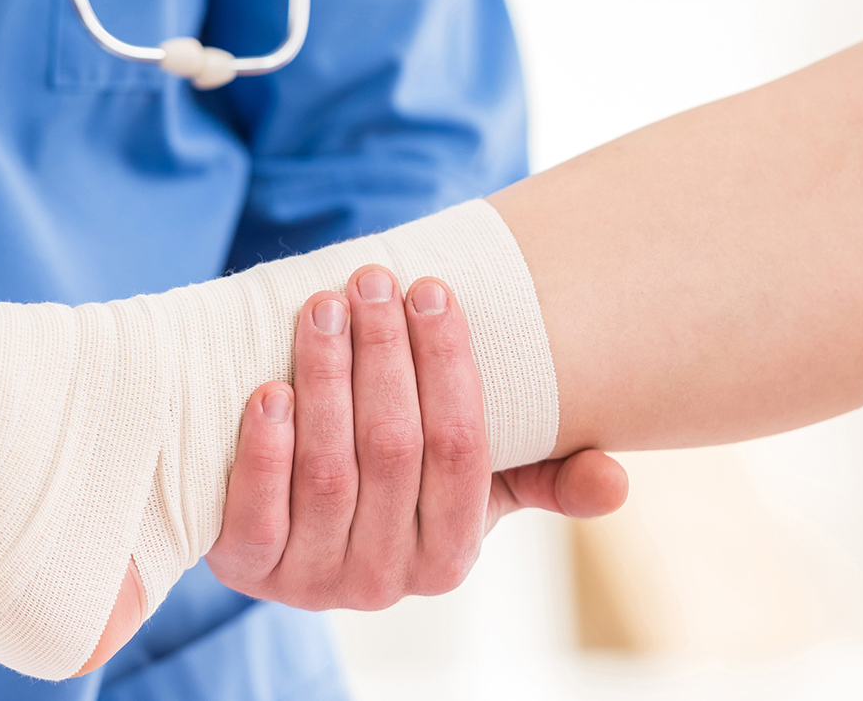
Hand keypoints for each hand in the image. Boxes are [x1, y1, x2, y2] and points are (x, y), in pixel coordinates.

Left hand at [205, 266, 628, 609]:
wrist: (283, 524)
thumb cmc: (394, 482)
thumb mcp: (472, 484)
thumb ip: (543, 477)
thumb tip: (615, 481)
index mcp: (449, 557)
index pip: (460, 451)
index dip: (448, 366)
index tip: (431, 290)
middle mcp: (384, 581)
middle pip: (392, 451)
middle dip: (384, 354)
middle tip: (371, 280)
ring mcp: (311, 582)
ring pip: (327, 472)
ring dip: (326, 379)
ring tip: (323, 308)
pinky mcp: (246, 570)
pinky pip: (257, 513)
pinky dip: (265, 447)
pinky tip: (269, 388)